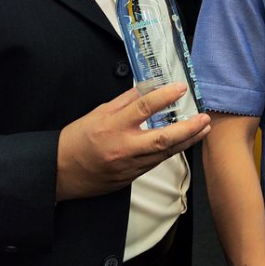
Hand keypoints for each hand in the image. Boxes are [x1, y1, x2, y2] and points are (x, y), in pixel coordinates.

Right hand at [56, 82, 210, 200]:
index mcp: (112, 126)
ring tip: (203, 129)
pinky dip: (171, 151)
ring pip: (164, 153)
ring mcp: (128, 165)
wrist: (60, 173)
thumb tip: (148, 88)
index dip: (165, 96)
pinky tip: (183, 142)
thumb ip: (125, 101)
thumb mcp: (98, 113)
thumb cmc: (76, 140)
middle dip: (189, 129)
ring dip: (187, 141)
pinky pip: (155, 163)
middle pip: (163, 138)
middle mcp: (123, 147)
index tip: (181, 88)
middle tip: (205, 118)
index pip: (143, 107)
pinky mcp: (130, 177)